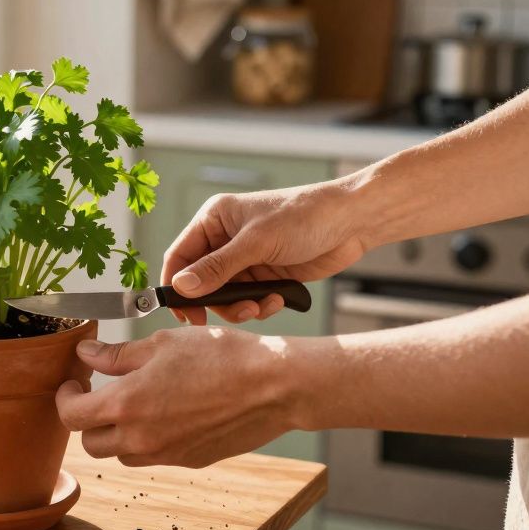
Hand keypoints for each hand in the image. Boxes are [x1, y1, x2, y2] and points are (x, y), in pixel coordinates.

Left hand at [56, 330, 298, 467]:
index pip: (72, 416)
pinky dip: (147, 440)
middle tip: (97, 394)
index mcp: (126, 405)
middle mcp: (141, 438)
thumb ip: (117, 355)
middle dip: (86, 419)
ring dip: (116, 433)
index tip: (73, 383)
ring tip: (132, 402)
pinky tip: (165, 412)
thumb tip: (86, 355)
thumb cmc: (220, 356)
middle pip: (91, 443)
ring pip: (121, 454)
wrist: (274, 386)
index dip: (65, 398)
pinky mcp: (190, 461)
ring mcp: (166, 455)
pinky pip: (153, 457)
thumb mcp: (161, 343)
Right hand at [162, 181, 366, 323]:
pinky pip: (249, 300)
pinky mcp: (265, 275)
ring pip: (225, 296)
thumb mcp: (256, 242)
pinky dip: (260, 306)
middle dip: (217, 302)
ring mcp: (246, 259)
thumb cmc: (303, 215)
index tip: (183, 313)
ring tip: (260, 307)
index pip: (180, 256)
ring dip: (241, 307)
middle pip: (201, 282)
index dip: (176, 285)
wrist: (351, 222)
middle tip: (236, 313)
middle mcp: (225, 240)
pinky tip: (277, 300)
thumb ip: (217, 268)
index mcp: (214, 220)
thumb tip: (180, 287)